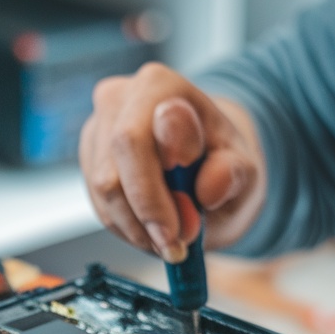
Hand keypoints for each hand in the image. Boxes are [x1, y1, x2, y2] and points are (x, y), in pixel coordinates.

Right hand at [78, 62, 266, 260]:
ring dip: (139, 229)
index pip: (135, 140)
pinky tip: (154, 227)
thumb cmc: (222, 160)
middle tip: (177, 247)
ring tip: (173, 238)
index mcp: (159, 86)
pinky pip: (100, 206)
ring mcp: (98, 130)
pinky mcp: (89, 160)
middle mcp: (119, 100)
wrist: (207, 160)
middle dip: (146, 219)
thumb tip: (209, 187)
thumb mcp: (245, 169)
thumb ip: (232, 174)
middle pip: (111, 175)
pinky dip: (129, 228)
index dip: (152, 193)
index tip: (184, 228)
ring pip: (103, 196)